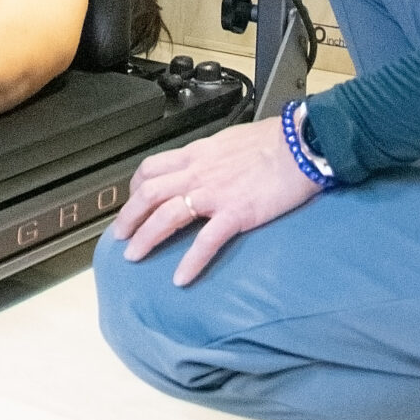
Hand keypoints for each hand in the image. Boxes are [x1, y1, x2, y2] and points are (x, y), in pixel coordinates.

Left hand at [110, 116, 323, 283]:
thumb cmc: (272, 141)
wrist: (299, 144)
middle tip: (119, 236)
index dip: (135, 188)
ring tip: (134, 257)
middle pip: (149, 193)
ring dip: (146, 237)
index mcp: (196, 154)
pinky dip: (191, 262)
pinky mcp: (236, 214)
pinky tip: (181, 279)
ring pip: (167, 215)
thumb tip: (203, 166)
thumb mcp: (229, 141)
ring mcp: (214, 194)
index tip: (132, 203)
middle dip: (129, 217)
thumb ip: (211, 156)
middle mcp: (198, 172)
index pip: (151, 168)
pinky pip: (206, 241)